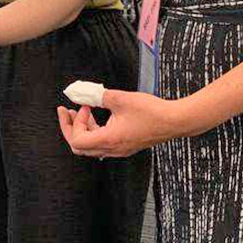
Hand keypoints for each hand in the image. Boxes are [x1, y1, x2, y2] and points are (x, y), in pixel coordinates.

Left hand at [56, 89, 192, 157]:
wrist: (175, 121)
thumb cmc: (151, 111)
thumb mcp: (120, 98)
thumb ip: (97, 95)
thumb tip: (81, 92)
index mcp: (109, 140)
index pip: (77, 141)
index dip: (73, 124)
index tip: (82, 107)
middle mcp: (113, 150)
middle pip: (80, 147)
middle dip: (70, 128)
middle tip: (67, 111)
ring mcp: (119, 150)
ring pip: (91, 147)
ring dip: (83, 129)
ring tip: (82, 111)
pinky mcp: (125, 146)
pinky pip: (102, 144)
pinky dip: (95, 132)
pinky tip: (98, 117)